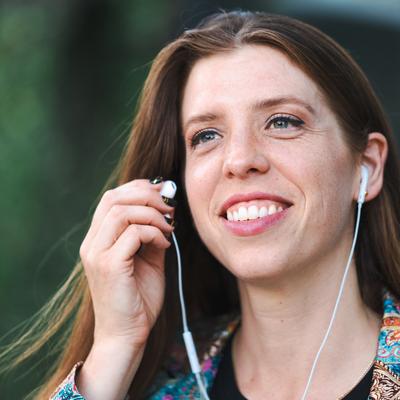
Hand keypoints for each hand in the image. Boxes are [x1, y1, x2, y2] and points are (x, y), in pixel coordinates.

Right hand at [79, 178, 174, 347]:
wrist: (126, 335)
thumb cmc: (138, 298)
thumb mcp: (148, 258)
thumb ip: (152, 234)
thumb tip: (167, 210)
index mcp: (98, 239)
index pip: (112, 198)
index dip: (139, 188)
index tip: (163, 192)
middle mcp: (92, 243)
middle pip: (113, 198)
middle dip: (147, 195)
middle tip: (170, 205)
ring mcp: (97, 254)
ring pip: (122, 212)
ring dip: (152, 214)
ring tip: (170, 226)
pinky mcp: (108, 265)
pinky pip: (133, 233)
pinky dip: (154, 232)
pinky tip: (165, 244)